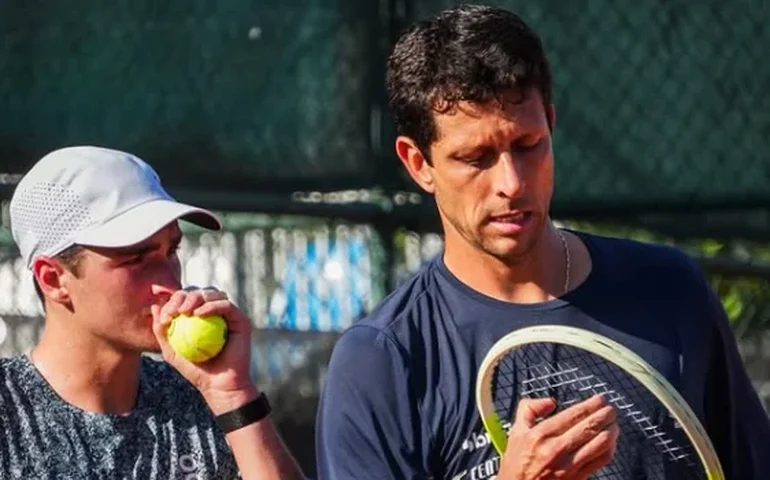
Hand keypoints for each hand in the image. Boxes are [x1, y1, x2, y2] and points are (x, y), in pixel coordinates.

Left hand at [151, 285, 258, 412]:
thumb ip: (162, 331)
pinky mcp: (241, 320)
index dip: (173, 302)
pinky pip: (226, 305)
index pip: (186, 300)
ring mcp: (229, 316)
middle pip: (198, 292)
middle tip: (174, 312)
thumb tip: (154, 307)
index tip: (164, 317)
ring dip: (195, 298)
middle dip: (182, 297)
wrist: (219, 386)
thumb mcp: (172, 351)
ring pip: (212, 294)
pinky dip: (211, 306)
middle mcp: (217, 313)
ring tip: (184, 312)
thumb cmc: (196, 371)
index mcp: (201, 317)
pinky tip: (198, 314)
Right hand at [497, 395, 618, 479]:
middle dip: (605, 415)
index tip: (600, 399)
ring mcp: (569, 465)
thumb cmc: (517, 461)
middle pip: (590, 427)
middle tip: (611, 409)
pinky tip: (611, 442)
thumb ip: (530, 408)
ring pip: (600, 444)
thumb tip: (550, 402)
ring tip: (614, 423)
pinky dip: (610, 449)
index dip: (591, 404)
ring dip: (611, 430)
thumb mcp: (516, 429)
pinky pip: (601, 461)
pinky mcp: (577, 478)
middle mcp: (556, 449)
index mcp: (541, 434)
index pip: (574, 414)